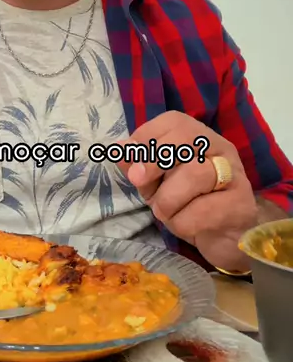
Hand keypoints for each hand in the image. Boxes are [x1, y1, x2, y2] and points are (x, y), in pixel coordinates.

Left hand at [117, 111, 257, 270]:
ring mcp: (235, 174)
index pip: (174, 121)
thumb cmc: (189, 205)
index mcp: (200, 137)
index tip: (127, 158)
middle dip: (154, 159)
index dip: (146, 136)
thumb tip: (119, 150)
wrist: (225, 239)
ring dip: (167, 200)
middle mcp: (221, 148)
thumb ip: (139, 166)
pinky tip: (188, 227)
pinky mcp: (241, 204)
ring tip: (164, 213)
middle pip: (186, 138)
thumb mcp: (157, 183)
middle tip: (137, 181)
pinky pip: (203, 210)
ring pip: (193, 174)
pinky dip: (183, 222)